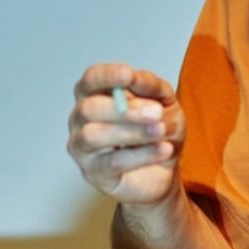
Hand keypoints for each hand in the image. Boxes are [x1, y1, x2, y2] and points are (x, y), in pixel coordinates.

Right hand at [68, 62, 185, 205]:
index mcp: (96, 93)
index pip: (91, 79)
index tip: (129, 75)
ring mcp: (82, 148)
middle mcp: (81, 119)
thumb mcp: (164, 99)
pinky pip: (112, 163)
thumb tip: (134, 78)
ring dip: (134, 132)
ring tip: (161, 131)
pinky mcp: (93, 173)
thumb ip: (150, 85)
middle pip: (89, 109)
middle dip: (125, 110)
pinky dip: (142, 154)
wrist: (167, 164)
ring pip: (94, 136)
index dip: (107, 76)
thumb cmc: (159, 126)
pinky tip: (164, 149)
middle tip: (156, 113)